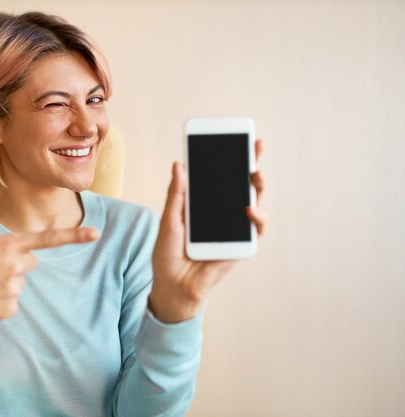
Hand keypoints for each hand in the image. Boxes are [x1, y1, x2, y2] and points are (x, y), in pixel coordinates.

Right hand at [0, 174, 98, 329]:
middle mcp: (14, 268)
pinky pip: (14, 299)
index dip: (74, 236)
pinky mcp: (10, 309)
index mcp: (6, 246)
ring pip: (21, 279)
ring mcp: (13, 290)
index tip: (96, 234)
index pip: (46, 239)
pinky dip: (1, 298)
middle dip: (16, 261)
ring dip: (7, 279)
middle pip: (32, 260)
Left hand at [149, 140, 266, 322]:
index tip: (235, 139)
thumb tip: (179, 164)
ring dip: (258, 187)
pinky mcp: (240, 246)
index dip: (229, 159)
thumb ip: (177, 194)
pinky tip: (249, 209)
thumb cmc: (168, 254)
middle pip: (241, 186)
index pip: (220, 178)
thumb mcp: (169, 220)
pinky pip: (255, 229)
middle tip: (255, 148)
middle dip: (251, 165)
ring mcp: (232, 229)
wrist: (172, 287)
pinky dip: (256, 218)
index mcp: (203, 205)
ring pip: (254, 203)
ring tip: (254, 174)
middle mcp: (220, 214)